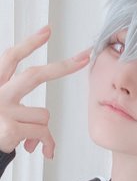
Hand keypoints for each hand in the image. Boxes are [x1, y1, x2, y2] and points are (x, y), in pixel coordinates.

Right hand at [0, 26, 89, 157]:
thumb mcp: (4, 110)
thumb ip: (21, 105)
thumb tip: (45, 118)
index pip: (11, 57)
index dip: (30, 43)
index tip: (47, 31)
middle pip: (34, 76)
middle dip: (62, 67)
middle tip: (84, 57)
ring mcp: (4, 110)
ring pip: (44, 114)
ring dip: (42, 129)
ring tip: (30, 139)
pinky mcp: (11, 128)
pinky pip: (43, 132)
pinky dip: (45, 143)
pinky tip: (32, 149)